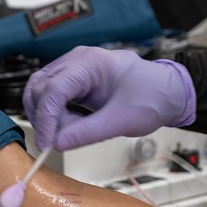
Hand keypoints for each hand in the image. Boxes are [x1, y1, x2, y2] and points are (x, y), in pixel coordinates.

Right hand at [22, 47, 195, 151]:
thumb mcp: (121, 120)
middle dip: (46, 119)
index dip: (45, 120)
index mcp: (88, 63)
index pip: (52, 90)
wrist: (167, 92)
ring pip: (39, 92)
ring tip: (70, 132)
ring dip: (46, 117)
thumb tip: (56, 144)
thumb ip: (87, 132)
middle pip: (40, 89)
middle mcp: (74, 61)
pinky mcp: (71, 80)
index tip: (46, 145)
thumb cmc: (151, 98)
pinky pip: (50, 96)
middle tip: (62, 141)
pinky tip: (71, 125)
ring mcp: (70, 68)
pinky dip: (53, 115)